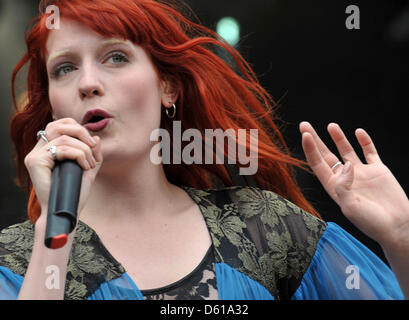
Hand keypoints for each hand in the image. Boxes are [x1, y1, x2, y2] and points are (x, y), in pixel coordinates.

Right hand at [24, 118, 102, 224]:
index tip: (91, 143)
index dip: (77, 128)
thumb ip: (93, 154)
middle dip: (80, 132)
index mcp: (48, 149)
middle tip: (92, 147)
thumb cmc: (75, 192)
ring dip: (83, 149)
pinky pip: (61, 149)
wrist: (67, 211)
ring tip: (89, 164)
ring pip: (63, 138)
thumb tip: (96, 138)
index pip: (59, 125)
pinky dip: (78, 155)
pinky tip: (84, 166)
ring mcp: (35, 155)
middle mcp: (39, 150)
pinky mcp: (35, 162)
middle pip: (57, 125)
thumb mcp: (88, 169)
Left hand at [299, 122, 408, 248]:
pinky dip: (365, 141)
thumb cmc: (372, 223)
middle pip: (326, 155)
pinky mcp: (378, 171)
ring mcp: (362, 173)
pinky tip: (358, 132)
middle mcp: (345, 178)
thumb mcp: (350, 207)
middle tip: (304, 125)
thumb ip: (343, 186)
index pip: (318, 164)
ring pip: (346, 151)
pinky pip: (370, 152)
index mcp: (335, 187)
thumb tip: (347, 165)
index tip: (304, 135)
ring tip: (330, 125)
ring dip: (338, 138)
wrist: (397, 227)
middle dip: (315, 140)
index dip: (310, 149)